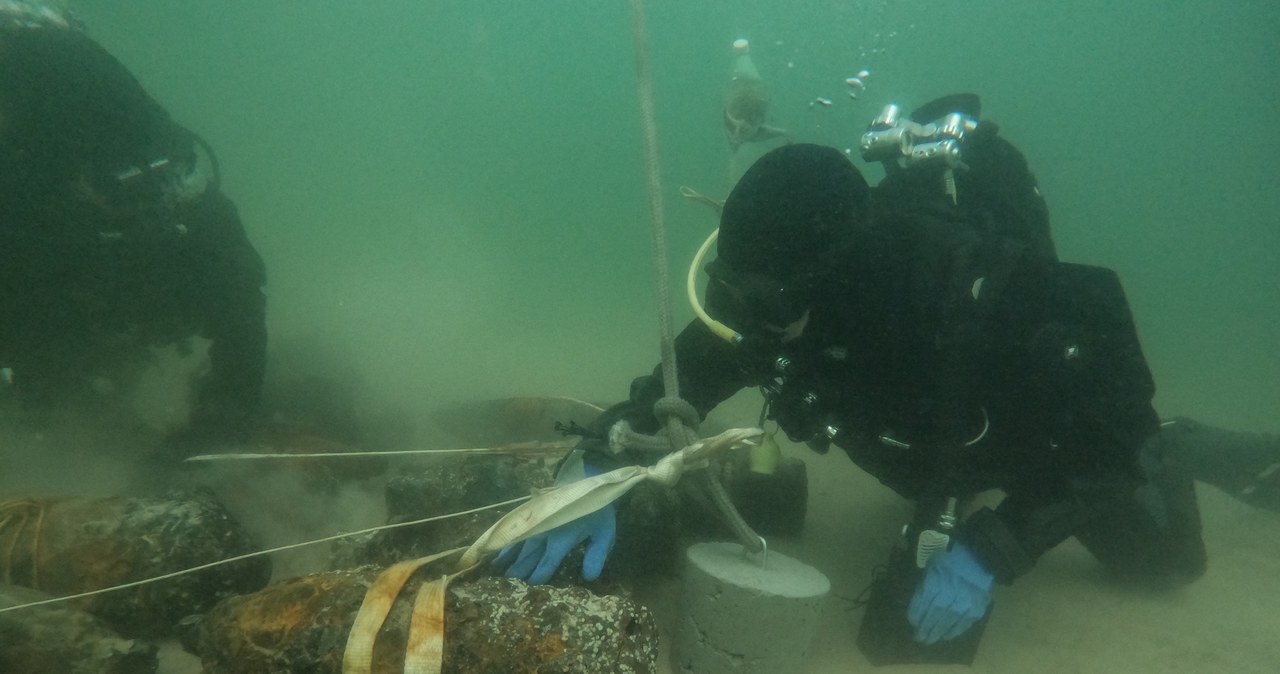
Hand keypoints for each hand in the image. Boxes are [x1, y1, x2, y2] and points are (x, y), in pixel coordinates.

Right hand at [493, 503, 615, 583]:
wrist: (584, 480)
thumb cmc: (596, 511)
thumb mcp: (604, 533)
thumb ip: (596, 556)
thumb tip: (587, 578)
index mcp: (561, 541)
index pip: (545, 566)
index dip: (537, 579)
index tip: (529, 592)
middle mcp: (544, 535)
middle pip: (527, 559)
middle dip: (518, 574)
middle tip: (507, 589)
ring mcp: (535, 524)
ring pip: (518, 547)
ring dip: (508, 561)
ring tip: (497, 575)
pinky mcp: (530, 516)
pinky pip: (515, 533)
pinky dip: (505, 545)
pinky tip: (495, 555)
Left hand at [907, 540, 993, 643]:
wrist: (977, 558)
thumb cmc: (948, 560)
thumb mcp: (930, 566)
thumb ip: (923, 585)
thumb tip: (916, 606)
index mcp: (935, 580)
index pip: (921, 602)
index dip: (915, 614)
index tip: (912, 622)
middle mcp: (949, 593)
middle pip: (934, 615)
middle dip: (925, 628)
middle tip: (919, 638)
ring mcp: (964, 601)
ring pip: (948, 621)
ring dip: (938, 633)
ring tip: (930, 640)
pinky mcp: (977, 607)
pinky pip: (964, 623)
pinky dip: (955, 631)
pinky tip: (947, 636)